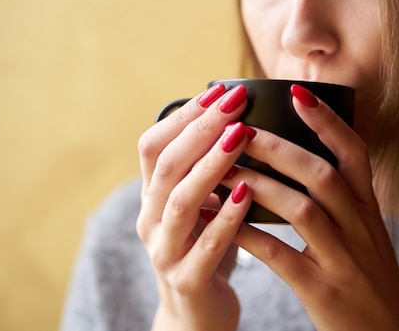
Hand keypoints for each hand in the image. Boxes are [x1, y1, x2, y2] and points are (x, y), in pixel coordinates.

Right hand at [136, 84, 254, 330]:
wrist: (196, 317)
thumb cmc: (205, 250)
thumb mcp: (200, 207)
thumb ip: (206, 172)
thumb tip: (235, 121)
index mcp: (153, 198)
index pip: (153, 146)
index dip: (184, 116)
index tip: (218, 90)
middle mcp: (150, 221)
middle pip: (166, 166)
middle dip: (200, 129)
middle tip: (233, 101)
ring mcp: (165, 252)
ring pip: (180, 202)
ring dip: (211, 165)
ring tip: (240, 136)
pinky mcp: (187, 281)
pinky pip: (206, 246)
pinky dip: (226, 217)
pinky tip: (248, 193)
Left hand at [227, 85, 398, 330]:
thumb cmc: (371, 284)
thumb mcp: (368, 238)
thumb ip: (345, 204)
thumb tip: (309, 166)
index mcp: (370, 212)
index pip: (356, 155)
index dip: (329, 122)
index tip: (298, 93)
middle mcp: (361, 230)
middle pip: (322, 175)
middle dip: (280, 147)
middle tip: (243, 127)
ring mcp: (344, 260)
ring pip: (301, 209)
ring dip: (260, 185)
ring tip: (225, 168)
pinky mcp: (323, 291)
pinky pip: (282, 256)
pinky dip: (251, 235)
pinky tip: (226, 223)